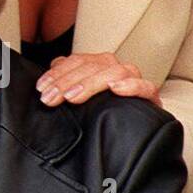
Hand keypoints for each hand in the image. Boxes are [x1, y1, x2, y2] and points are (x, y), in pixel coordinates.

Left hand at [35, 52, 161, 107]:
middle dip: (66, 82)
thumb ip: (66, 82)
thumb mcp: (79, 96)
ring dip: (91, 83)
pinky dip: (131, 85)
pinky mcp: (150, 96)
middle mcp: (115, 67)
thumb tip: (48, 77)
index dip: (57, 73)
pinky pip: (146, 86)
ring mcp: (134, 79)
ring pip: (114, 71)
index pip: (76, 61)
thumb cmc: (102, 110)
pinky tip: (115, 89)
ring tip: (73, 96)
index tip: (42, 88)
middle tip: (51, 98)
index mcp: (98, 64)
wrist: (137, 132)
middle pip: (91, 66)